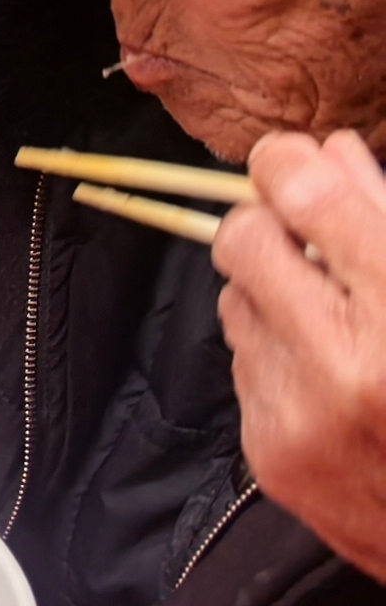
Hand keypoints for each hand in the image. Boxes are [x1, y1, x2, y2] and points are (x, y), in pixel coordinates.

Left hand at [215, 128, 385, 581]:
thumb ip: (385, 216)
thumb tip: (328, 153)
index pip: (311, 197)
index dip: (292, 164)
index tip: (294, 161)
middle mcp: (346, 368)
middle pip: (243, 239)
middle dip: (269, 226)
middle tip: (309, 239)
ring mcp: (298, 415)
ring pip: (235, 301)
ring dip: (274, 297)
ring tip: (339, 325)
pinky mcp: (270, 452)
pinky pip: (245, 363)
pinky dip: (280, 357)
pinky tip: (332, 382)